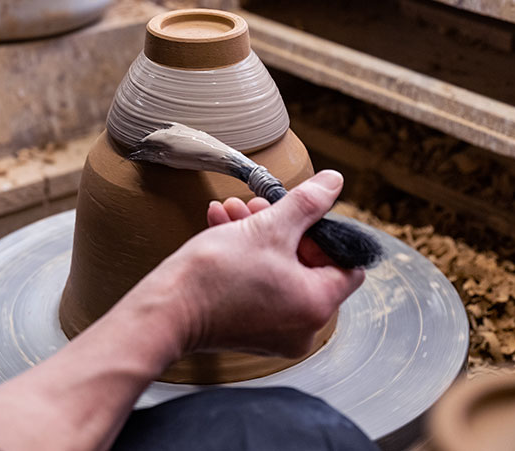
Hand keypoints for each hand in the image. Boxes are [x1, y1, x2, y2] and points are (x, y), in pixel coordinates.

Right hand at [148, 170, 364, 358]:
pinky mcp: (250, 331)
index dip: (326, 235)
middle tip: (259, 206)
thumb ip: (307, 203)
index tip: (302, 217)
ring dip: (259, 236)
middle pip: (308, 265)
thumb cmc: (215, 275)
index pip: (347, 266)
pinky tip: (222, 227)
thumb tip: (334, 182)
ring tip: (233, 212)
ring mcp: (276, 332)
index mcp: (317, 305)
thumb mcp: (268, 227)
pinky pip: (260, 287)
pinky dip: (247, 259)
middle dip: (281, 227)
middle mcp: (303, 327)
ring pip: (280, 272)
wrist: (166, 310)